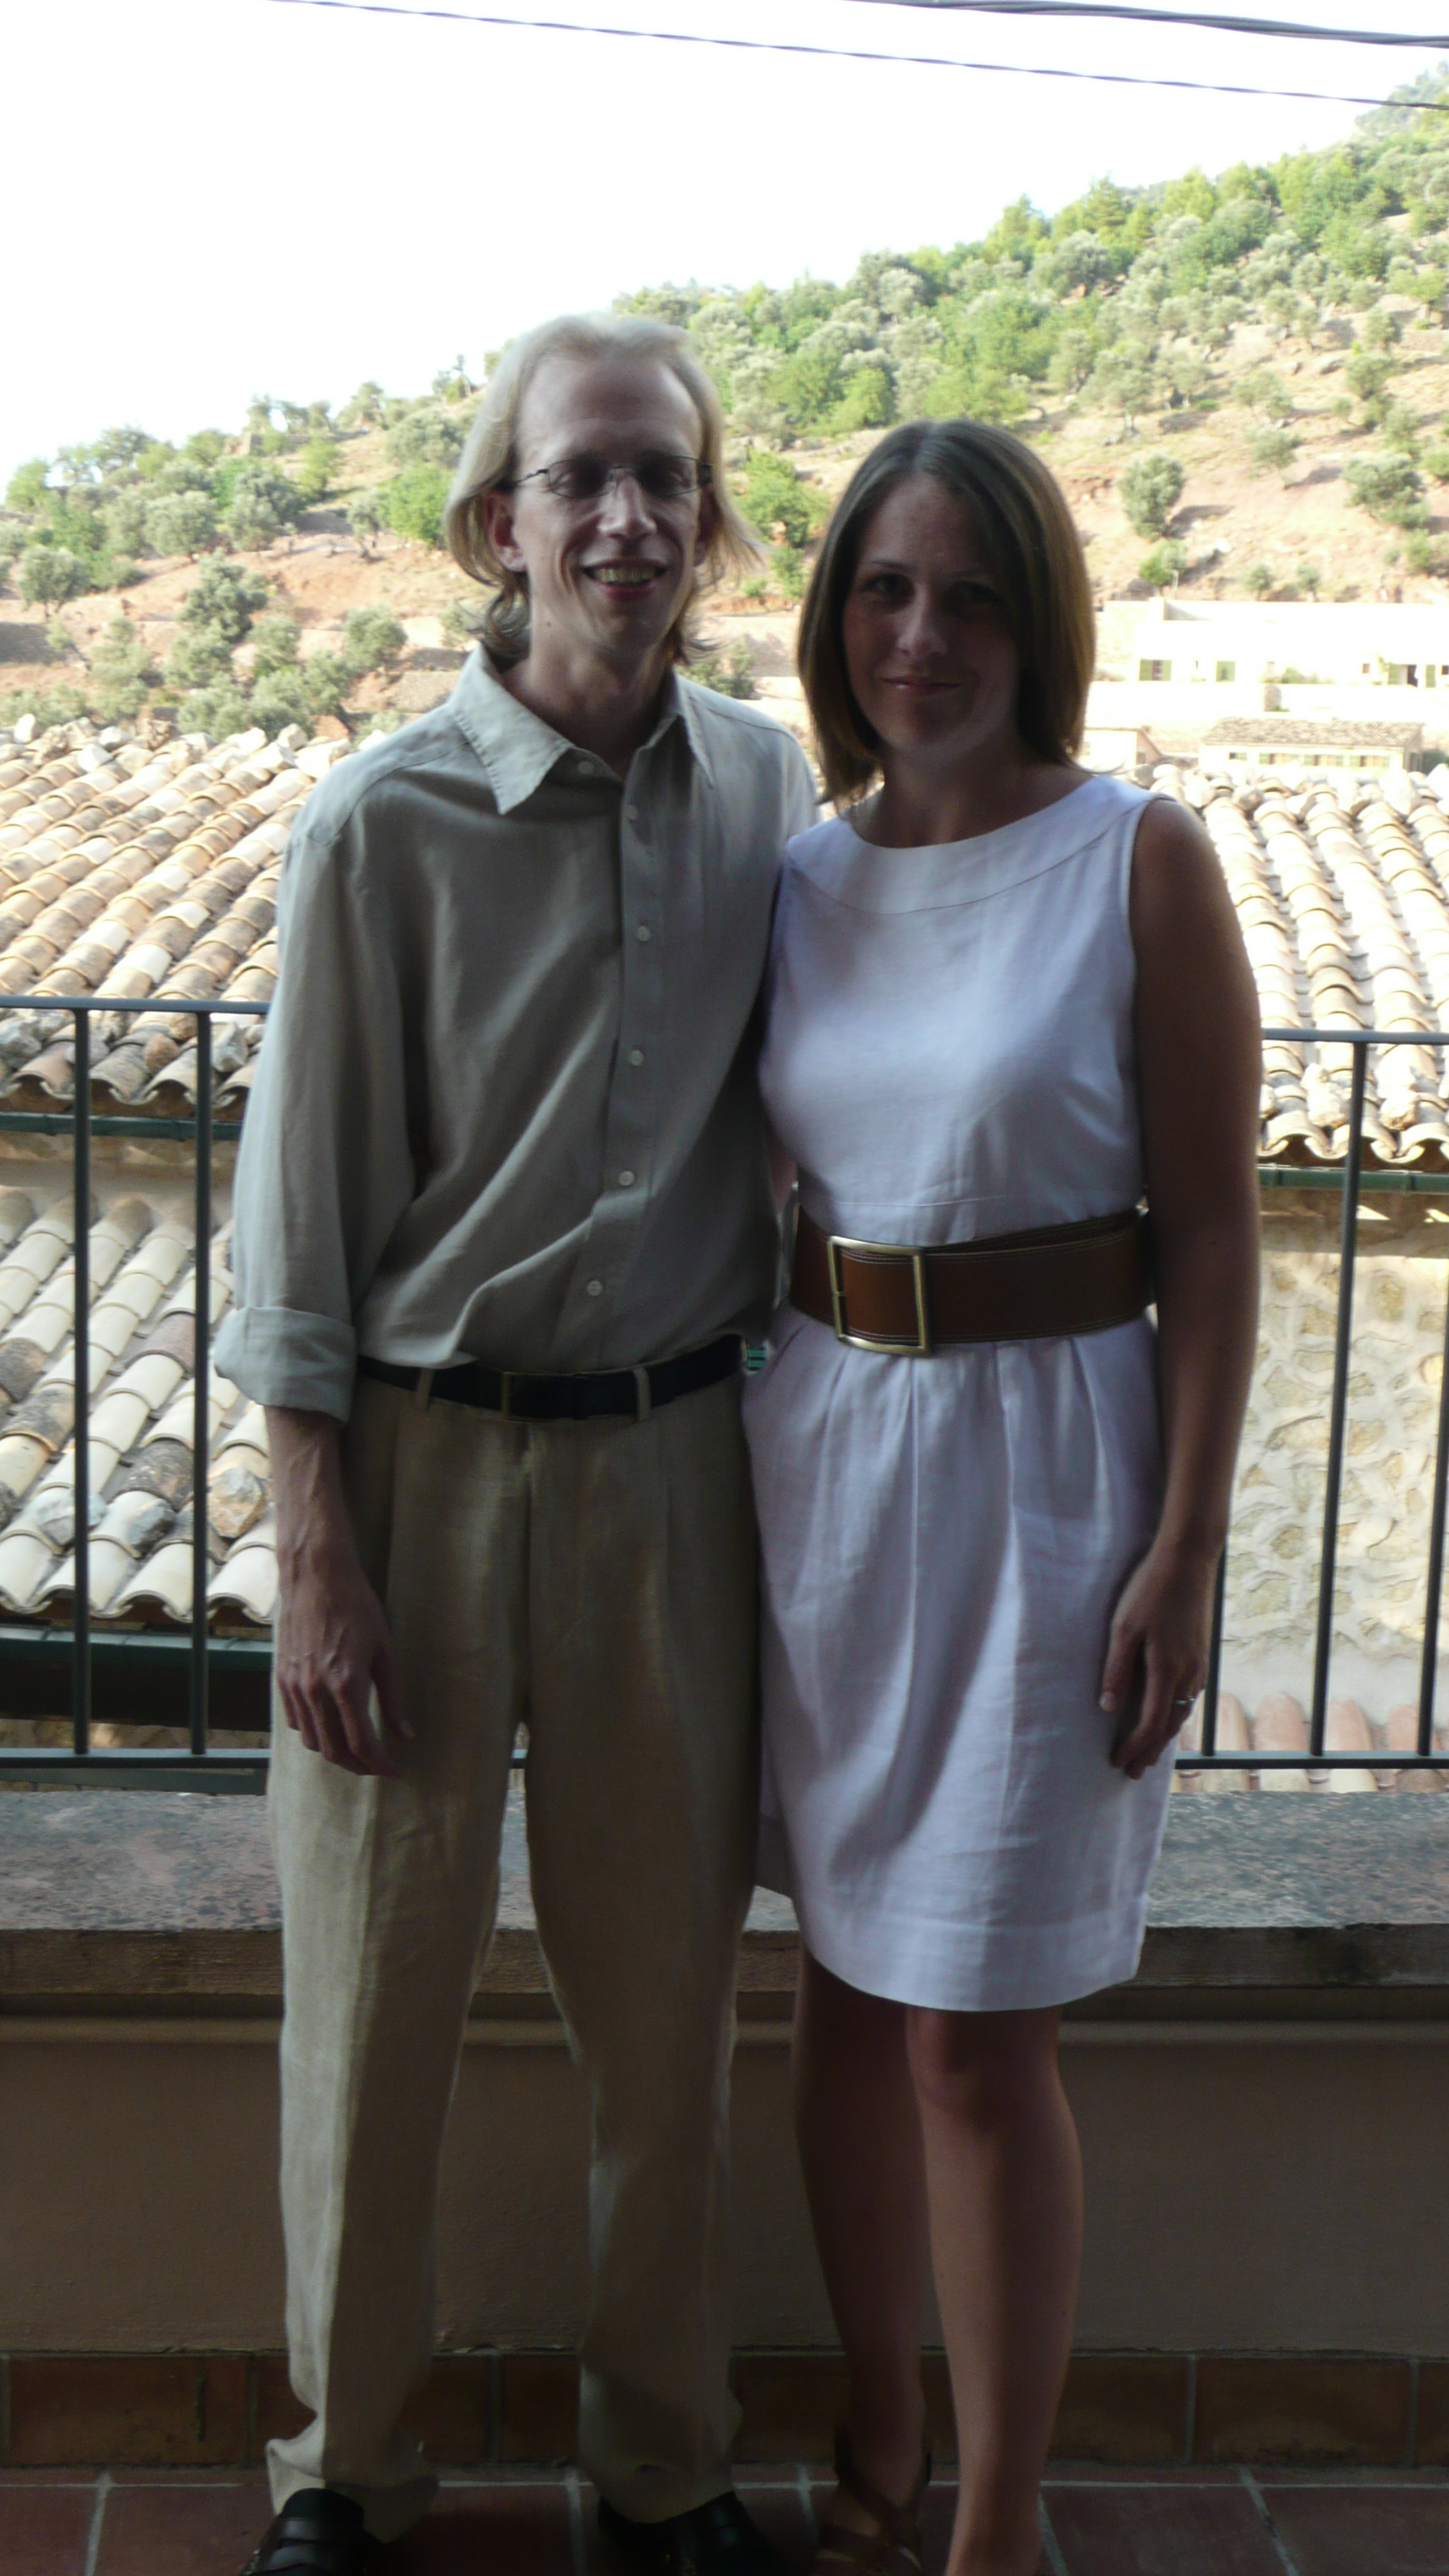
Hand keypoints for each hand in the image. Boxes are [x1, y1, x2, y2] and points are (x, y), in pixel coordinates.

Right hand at [267, 1403, 409, 1778]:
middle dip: (359, 1765)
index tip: (395, 1771)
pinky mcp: (281, 1678)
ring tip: (358, 1749)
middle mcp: (315, 1691)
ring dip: (336, 1752)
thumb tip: (405, 1734)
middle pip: (334, 1751)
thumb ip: (392, 1697)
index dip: (380, 1764)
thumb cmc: (356, 1607)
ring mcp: (294, 1687)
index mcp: (346, 1684)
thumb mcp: (385, 1651)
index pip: (362, 1743)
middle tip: (379, 1766)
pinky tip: (332, 1725)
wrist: (315, 1575)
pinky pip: (297, 1722)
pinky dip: (315, 1733)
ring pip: (313, 1741)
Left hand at [1099, 1538, 1215, 1780]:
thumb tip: (1108, 1708)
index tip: (1118, 1763)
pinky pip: (1189, 1698)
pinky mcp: (1202, 1655)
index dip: (1134, 1747)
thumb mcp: (1123, 1628)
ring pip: (1182, 1713)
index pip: (1150, 1724)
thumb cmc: (1149, 1590)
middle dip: (1150, 1751)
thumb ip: (1116, 1670)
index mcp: (1166, 1670)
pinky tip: (1168, 1716)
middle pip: (1169, 1726)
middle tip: (1133, 1772)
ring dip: (1164, 1736)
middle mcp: (1188, 1675)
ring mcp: (1199, 1665)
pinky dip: (1176, 1716)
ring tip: (1149, 1752)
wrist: (1188, 1561)